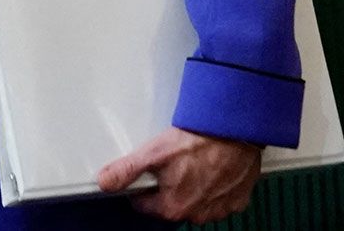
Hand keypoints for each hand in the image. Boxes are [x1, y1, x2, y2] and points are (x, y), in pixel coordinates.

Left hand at [96, 128, 260, 222]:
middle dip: (170, 185)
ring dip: (194, 185)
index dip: (143, 186)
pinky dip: (216, 184)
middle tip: (175, 161)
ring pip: (197, 201)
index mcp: (173, 207)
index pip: (146, 204)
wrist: (235, 130)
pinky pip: (220, 196)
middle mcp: (197, 214)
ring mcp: (219, 208)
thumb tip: (106, 181)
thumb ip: (126, 170)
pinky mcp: (237, 199)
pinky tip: (214, 166)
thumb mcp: (154, 152)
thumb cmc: (199, 140)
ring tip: (195, 161)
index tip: (149, 171)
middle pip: (172, 203)